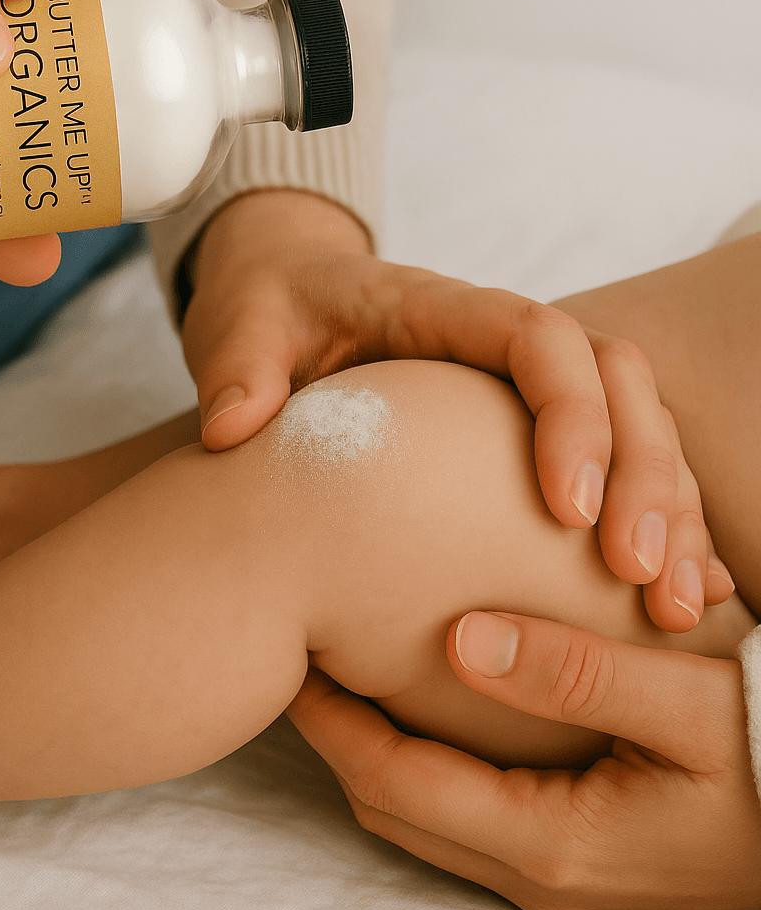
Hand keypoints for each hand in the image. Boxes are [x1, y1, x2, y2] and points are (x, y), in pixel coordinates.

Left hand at [183, 189, 731, 630]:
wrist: (283, 301)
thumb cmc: (269, 310)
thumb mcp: (243, 323)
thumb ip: (240, 364)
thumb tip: (236, 425)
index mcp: (444, 308)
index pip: (538, 338)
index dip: (570, 412)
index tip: (565, 508)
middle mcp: (504, 345)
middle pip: (616, 384)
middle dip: (642, 474)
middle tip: (632, 573)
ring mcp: (529, 391)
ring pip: (638, 429)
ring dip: (666, 512)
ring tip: (667, 607)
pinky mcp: (537, 435)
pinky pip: (619, 471)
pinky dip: (655, 528)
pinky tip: (673, 600)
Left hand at [287, 617, 760, 909]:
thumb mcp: (684, 702)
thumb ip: (572, 670)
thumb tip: (455, 636)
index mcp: (549, 841)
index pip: (391, 780)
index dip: (329, 719)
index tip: (288, 651)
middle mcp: (537, 876)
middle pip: (391, 806)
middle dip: (337, 736)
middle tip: (303, 650)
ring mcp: (556, 881)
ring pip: (423, 817)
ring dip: (377, 750)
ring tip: (348, 667)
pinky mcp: (576, 864)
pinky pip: (466, 817)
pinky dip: (425, 763)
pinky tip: (429, 702)